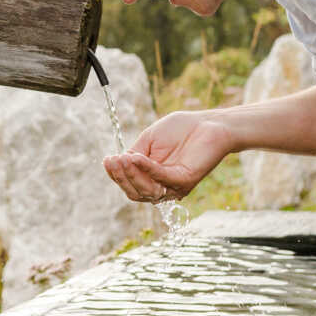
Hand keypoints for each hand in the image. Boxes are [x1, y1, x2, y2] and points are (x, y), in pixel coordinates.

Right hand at [103, 110, 231, 203]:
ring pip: (146, 190)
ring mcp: (174, 186)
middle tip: (113, 160)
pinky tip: (137, 158)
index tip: (107, 160)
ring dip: (131, 175)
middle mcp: (162, 187)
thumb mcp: (149, 140)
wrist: (208, 123)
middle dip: (121, 177)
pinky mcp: (185, 180)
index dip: (116, 174)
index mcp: (152, 178)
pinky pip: (162, 178)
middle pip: (135, 192)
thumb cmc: (181, 130)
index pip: (129, 183)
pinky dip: (147, 169)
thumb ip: (134, 154)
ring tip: (122, 159)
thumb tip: (119, 164)